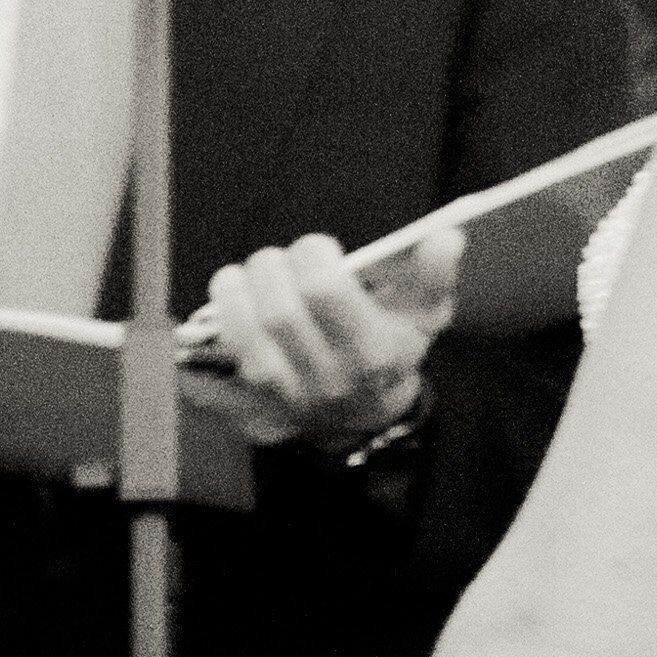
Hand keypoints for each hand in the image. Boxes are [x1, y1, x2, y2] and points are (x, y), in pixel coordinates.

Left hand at [191, 231, 451, 453]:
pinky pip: (215, 373)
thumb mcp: (423, 317)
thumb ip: (434, 276)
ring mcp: (286, 397)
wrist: (364, 419)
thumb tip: (446, 237)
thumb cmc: (391, 352)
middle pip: (278, 310)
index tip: (317, 248)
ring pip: (243, 338)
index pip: (324, 290)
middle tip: (276, 260)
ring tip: (241, 278)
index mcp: (371, 351)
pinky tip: (219, 311)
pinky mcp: (252, 408)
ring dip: (232, 295)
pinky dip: (209, 334)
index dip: (312, 255)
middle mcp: (327, 378)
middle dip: (268, 268)